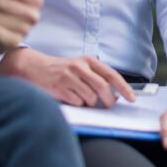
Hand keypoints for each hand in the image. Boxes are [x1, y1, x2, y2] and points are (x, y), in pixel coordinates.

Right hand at [0, 48, 135, 106]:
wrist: (34, 68)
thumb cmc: (61, 69)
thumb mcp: (79, 66)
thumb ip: (95, 76)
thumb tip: (114, 93)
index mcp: (88, 60)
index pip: (112, 75)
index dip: (124, 88)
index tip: (132, 98)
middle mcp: (80, 66)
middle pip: (103, 88)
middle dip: (109, 101)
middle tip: (108, 105)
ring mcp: (69, 77)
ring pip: (90, 98)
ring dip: (88, 103)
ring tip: (79, 96)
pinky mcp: (60, 88)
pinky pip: (77, 102)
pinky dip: (77, 103)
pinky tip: (69, 96)